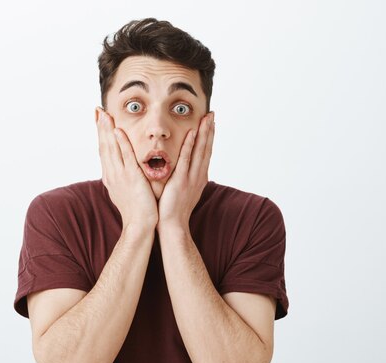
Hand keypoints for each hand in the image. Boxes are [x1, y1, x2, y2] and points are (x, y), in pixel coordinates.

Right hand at [96, 108, 157, 229]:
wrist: (139, 225)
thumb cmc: (136, 210)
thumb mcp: (126, 190)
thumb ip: (124, 177)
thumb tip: (122, 170)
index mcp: (111, 176)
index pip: (104, 150)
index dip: (101, 134)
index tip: (99, 119)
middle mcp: (112, 174)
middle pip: (104, 146)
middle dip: (100, 127)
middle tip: (98, 110)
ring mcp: (120, 175)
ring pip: (111, 148)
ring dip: (107, 130)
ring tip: (104, 114)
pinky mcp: (130, 177)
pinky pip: (124, 156)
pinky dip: (120, 143)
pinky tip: (117, 130)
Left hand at [158, 112, 214, 231]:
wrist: (173, 226)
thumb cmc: (174, 210)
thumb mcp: (184, 191)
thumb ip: (186, 179)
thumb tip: (185, 171)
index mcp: (199, 177)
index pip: (205, 153)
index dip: (209, 137)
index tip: (210, 123)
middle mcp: (198, 176)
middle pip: (206, 149)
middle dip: (210, 130)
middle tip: (212, 114)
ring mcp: (191, 178)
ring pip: (200, 151)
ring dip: (204, 133)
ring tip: (207, 118)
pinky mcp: (181, 180)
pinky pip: (186, 159)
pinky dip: (190, 145)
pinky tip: (192, 133)